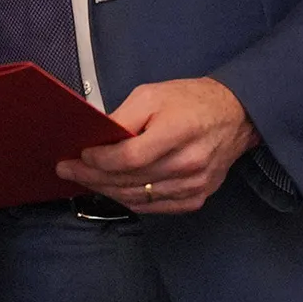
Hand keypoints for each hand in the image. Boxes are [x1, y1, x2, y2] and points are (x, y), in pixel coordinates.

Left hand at [55, 77, 257, 213]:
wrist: (235, 116)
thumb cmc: (190, 101)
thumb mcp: (152, 95)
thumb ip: (123, 117)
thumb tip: (96, 139)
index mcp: (178, 132)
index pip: (130, 157)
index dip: (100, 160)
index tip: (79, 156)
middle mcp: (188, 164)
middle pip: (129, 180)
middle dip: (92, 177)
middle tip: (67, 171)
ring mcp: (194, 186)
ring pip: (138, 197)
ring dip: (106, 190)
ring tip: (84, 180)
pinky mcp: (196, 198)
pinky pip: (154, 206)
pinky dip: (129, 200)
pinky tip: (112, 190)